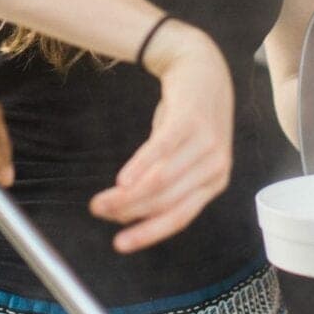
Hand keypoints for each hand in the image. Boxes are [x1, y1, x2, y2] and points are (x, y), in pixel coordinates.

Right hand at [89, 21, 233, 252]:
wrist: (202, 68)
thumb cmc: (189, 118)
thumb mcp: (185, 155)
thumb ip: (167, 183)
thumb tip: (130, 211)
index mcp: (214, 182)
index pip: (179, 217)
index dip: (149, 233)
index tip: (120, 245)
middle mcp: (215, 167)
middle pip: (166, 200)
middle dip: (129, 212)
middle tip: (98, 211)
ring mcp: (206, 144)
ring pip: (161, 180)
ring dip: (126, 195)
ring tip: (100, 201)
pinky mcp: (190, 121)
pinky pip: (161, 150)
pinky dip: (139, 167)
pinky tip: (121, 180)